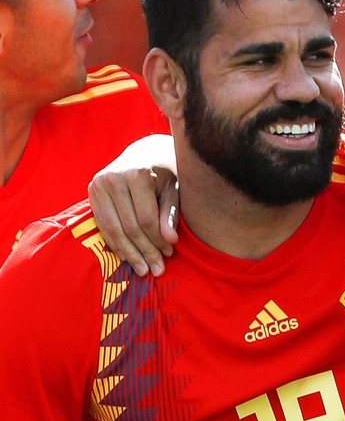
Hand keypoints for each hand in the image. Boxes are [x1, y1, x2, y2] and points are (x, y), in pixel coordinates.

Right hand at [89, 135, 178, 276]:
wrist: (146, 150)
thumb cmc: (166, 170)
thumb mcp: (175, 189)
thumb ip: (171, 213)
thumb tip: (170, 240)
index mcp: (137, 174)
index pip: (146, 218)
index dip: (158, 240)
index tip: (169, 254)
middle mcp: (113, 178)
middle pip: (129, 227)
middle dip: (144, 251)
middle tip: (157, 270)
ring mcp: (99, 184)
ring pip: (114, 229)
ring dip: (129, 253)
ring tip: (143, 270)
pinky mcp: (92, 191)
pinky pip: (103, 225)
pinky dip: (116, 243)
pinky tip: (128, 257)